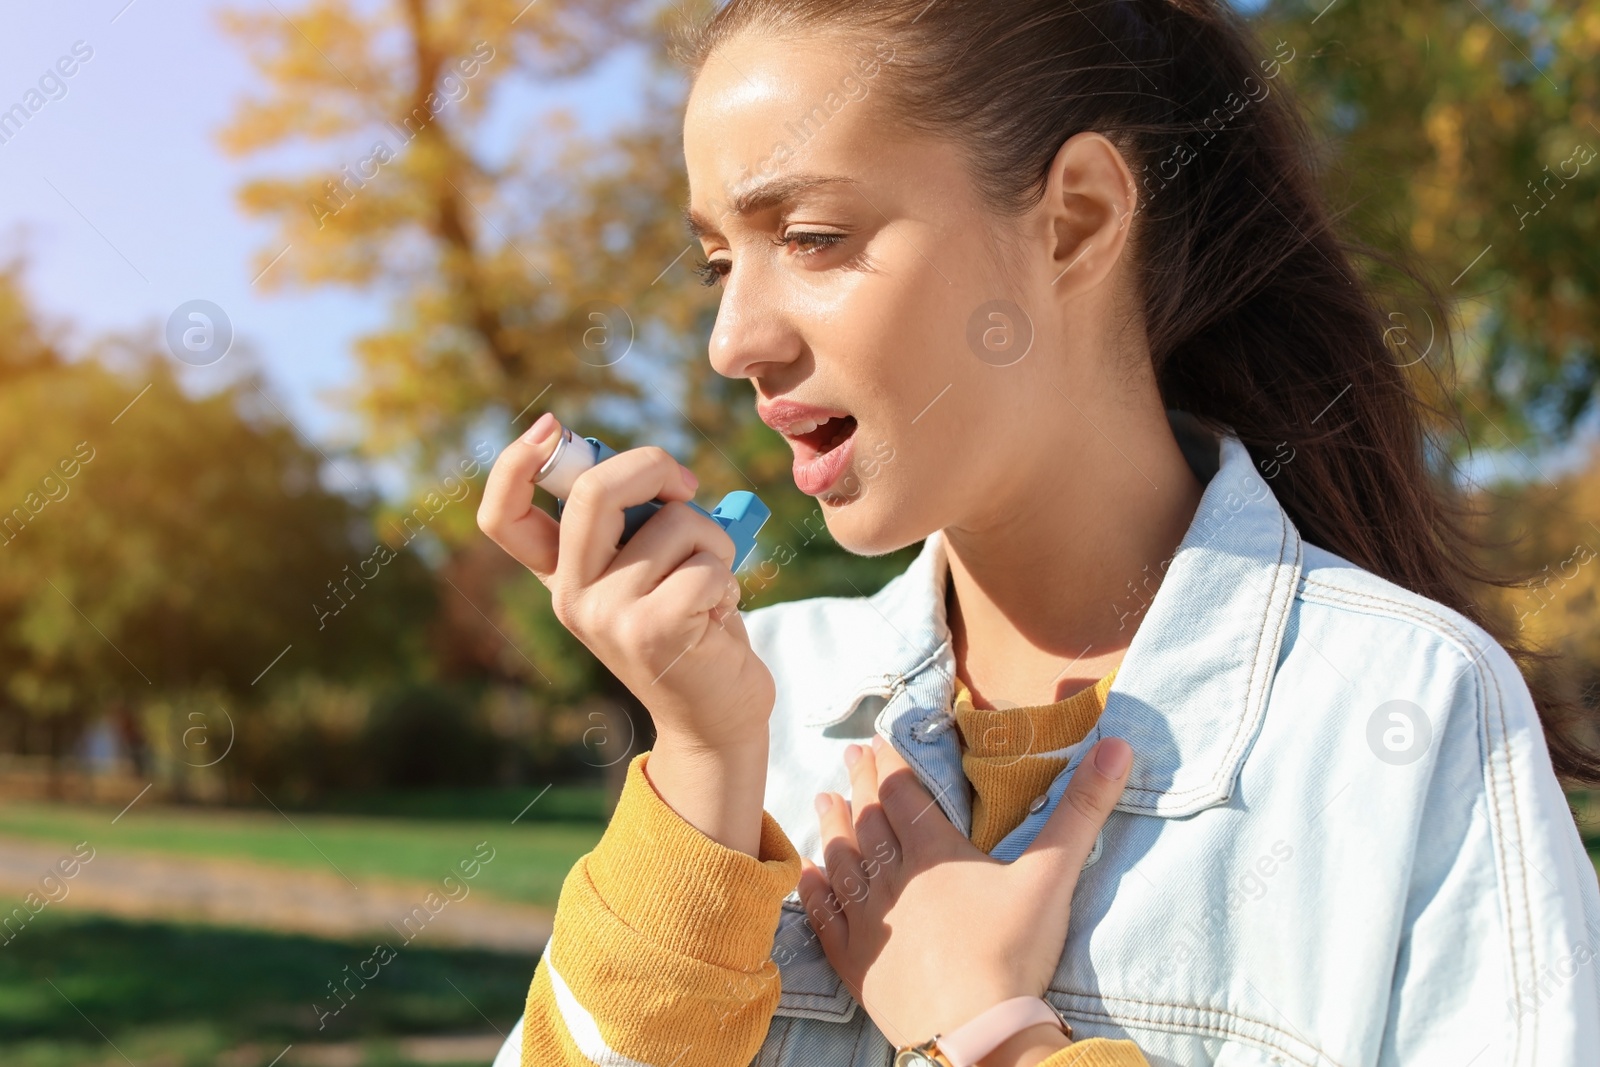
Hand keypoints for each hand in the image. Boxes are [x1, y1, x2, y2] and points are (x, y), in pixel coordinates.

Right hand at [477, 413, 774, 851]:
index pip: (504, 519)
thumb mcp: (651, 569)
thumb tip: (653, 470)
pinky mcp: (652, 632)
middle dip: (652, 466)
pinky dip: (728, 579)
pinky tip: (719, 614)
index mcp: (564, 577)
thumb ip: (636, 524)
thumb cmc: (693, 627)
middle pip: (593, 493)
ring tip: (711, 585)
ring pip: (676, 523)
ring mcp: (608, 616)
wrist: (716, 717)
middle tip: (686, 485)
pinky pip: (706, 565)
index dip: (515, 465)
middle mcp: (572, 597)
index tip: (551, 427)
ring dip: (714, 542)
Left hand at [796, 734, 1131, 1057]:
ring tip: (823, 799)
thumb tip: (1117, 747)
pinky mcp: (855, 961)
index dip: (890, 764)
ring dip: (831, 826)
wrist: (975, 1032)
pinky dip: (812, 890)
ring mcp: (868, 920)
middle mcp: (892, 877)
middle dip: (859, 784)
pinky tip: (805, 873)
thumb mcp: (1053, 877)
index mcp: (935, 852)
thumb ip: (1082, 811)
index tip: (878, 741)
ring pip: (840, 860)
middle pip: (868, 819)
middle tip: (850, 756)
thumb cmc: (1014, 952)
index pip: (902, 793)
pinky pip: (823, 916)